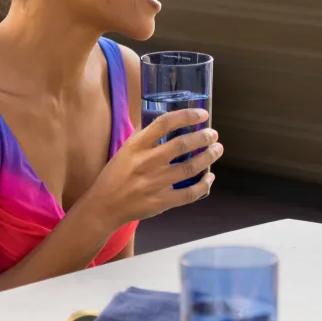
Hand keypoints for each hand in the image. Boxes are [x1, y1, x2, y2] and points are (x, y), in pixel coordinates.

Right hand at [84, 109, 220, 228]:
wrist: (105, 205)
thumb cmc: (116, 174)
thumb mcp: (126, 150)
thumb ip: (145, 136)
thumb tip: (167, 120)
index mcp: (136, 146)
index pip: (164, 123)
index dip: (186, 116)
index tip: (202, 114)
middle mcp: (146, 162)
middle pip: (181, 145)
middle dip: (203, 137)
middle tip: (213, 134)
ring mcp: (154, 183)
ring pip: (189, 168)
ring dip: (207, 157)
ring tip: (217, 150)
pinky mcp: (160, 202)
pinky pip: (188, 193)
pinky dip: (203, 185)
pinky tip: (210, 177)